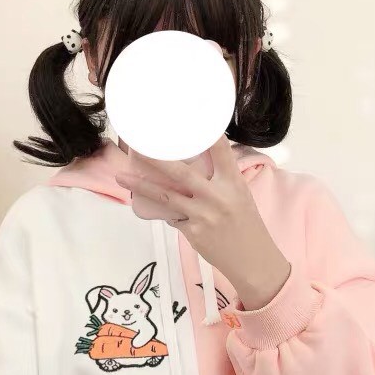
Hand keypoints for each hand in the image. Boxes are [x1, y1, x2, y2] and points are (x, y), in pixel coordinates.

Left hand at [115, 137, 291, 309]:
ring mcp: (203, 215)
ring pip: (166, 196)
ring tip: (122, 176)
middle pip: (181, 173)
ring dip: (141, 185)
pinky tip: (152, 204)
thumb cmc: (246, 224)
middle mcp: (218, 196)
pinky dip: (164, 209)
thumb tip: (192, 165)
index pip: (220, 150)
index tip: (191, 114)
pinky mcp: (193, 232)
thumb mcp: (240, 196)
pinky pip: (172, 216)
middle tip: (137, 145)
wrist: (252, 260)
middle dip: (156, 158)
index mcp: (233, 183)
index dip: (206, 131)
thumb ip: (220, 179)